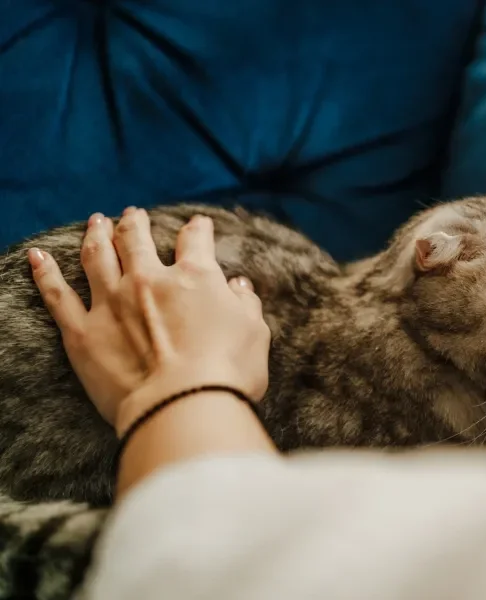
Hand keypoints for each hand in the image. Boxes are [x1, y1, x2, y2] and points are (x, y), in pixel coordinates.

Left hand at [30, 207, 271, 434]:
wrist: (183, 406)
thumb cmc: (229, 373)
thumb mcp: (255, 333)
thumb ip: (246, 304)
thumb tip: (238, 287)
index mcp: (196, 277)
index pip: (196, 241)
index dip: (198, 229)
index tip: (199, 225)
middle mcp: (149, 280)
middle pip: (137, 239)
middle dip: (135, 223)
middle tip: (133, 215)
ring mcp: (112, 303)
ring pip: (98, 256)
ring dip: (96, 235)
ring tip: (96, 222)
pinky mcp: (83, 332)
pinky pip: (58, 295)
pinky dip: (46, 273)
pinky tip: (39, 257)